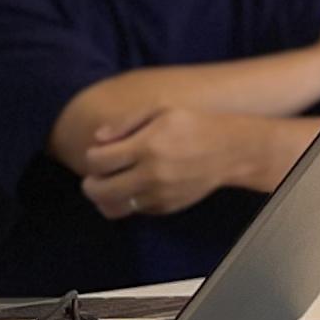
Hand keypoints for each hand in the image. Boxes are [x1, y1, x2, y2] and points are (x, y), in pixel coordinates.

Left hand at [80, 107, 313, 221]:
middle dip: (90, 183)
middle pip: (99, 190)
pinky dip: (126, 202)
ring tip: (108, 186)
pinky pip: (133, 211)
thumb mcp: (162, 109)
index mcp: (148, 146)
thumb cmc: (194, 124)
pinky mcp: (165, 208)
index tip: (98, 152)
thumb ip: (127, 122)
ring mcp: (158, 195)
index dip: (91, 157)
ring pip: (112, 208)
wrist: (230, 151)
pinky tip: (133, 187)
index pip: (99, 161)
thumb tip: (98, 139)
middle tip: (94, 176)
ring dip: (103, 198)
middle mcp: (151, 174)